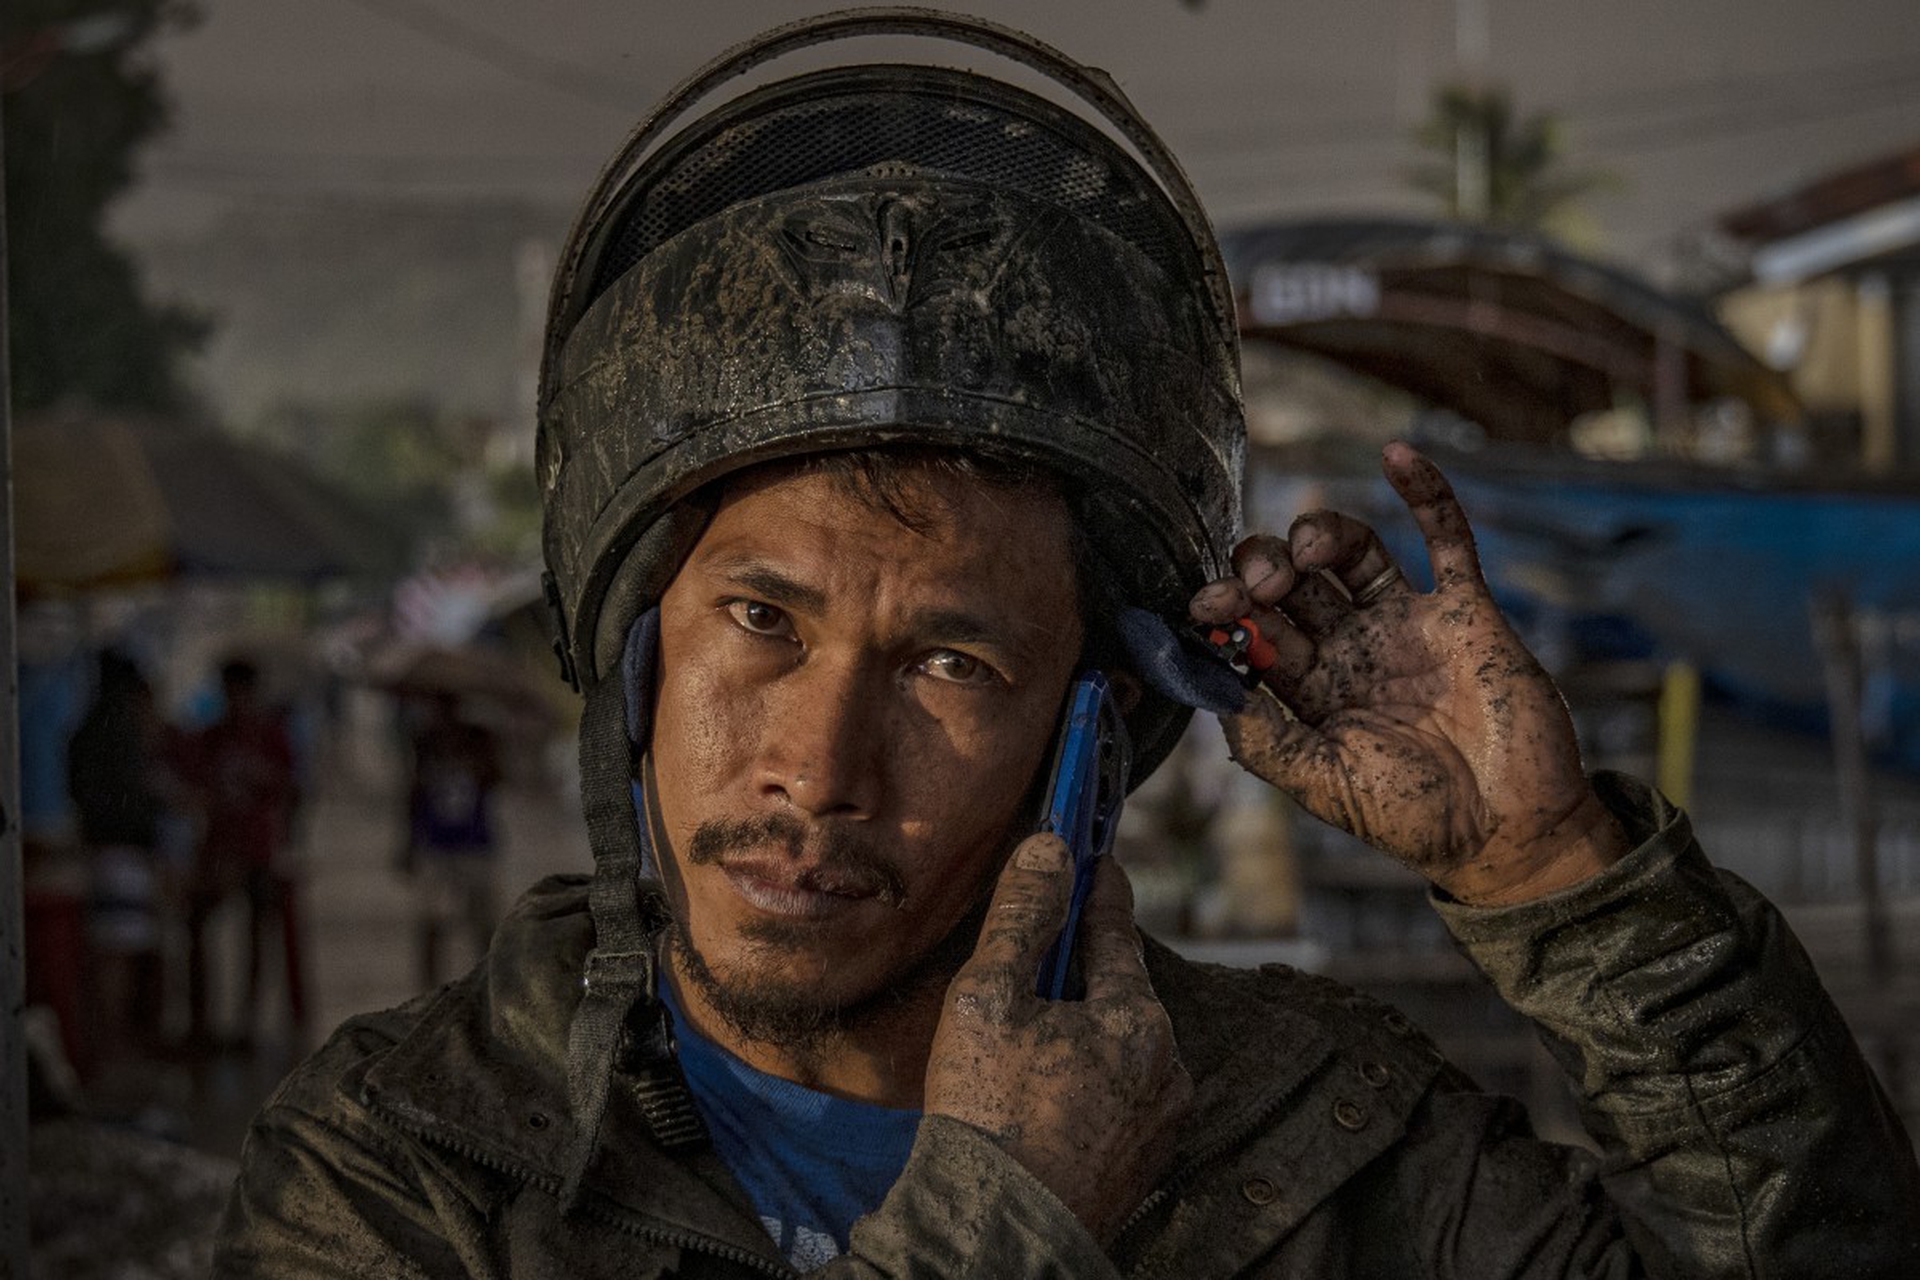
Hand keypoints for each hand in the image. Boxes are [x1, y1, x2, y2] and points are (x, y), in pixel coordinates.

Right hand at [924, 834, 1190, 1243]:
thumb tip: (1048, 851)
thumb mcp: (989, 997)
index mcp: (1137, 1019)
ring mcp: (1160, 1121)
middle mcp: (1166, 1066)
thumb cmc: (990, 1113)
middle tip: (1030, 960)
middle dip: (1078, 970)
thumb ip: (1022, 919)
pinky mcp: (1144, 1163)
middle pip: (1119, 991)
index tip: (1089, 852)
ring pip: (1119, 1047)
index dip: (1095, 885)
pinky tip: (1038, 1093)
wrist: (999, 1232)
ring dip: (1080, 1030)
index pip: (1116, 929)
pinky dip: (1085, 1080)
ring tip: (1022, 1041)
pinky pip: (1117, 1096)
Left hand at [1189, 442, 1628, 904]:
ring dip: (1318, 533)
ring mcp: (1406, 625)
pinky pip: (1446, 538)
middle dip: (1263, 568)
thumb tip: (1209, 681)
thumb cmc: (1415, 820)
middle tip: (1264, 585)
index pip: (1253, 626)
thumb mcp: (1322, 784)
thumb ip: (1262, 737)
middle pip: (1291, 582)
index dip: (1224, 605)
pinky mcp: (1464, 610)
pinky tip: (1397, 454)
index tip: (1209, 605)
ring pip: (1351, 553)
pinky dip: (1426, 492)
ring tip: (1306, 552)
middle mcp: (1351, 649)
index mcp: (1309, 690)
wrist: (1511, 833)